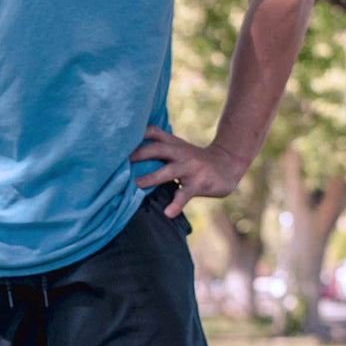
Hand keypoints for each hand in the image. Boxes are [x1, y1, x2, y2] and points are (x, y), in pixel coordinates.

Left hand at [129, 125, 248, 218]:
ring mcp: (190, 168)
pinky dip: (176, 204)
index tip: (117, 139)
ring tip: (136, 185)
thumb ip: (158, 150)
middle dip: (138, 154)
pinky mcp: (199, 183)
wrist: (228, 164)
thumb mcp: (178, 150)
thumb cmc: (195, 160)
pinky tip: (168, 213)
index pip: (153, 132)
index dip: (137, 133)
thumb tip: (128, 158)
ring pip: (168, 171)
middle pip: (157, 149)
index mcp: (173, 144)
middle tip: (118, 162)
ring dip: (151, 178)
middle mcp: (180, 153)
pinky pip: (185, 195)